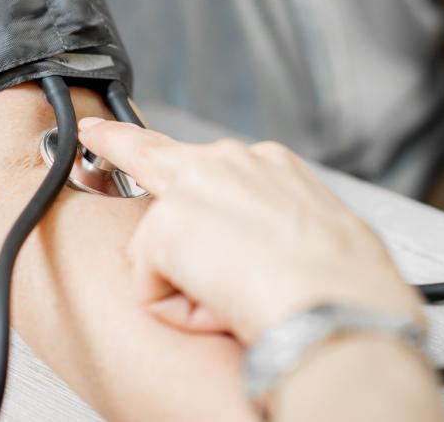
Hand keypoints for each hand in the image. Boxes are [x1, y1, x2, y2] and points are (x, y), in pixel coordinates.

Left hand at [76, 119, 423, 345]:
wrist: (345, 314)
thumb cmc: (350, 291)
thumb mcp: (324, 241)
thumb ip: (277, 230)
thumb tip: (254, 261)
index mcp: (274, 166)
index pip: (207, 154)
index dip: (152, 145)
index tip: (111, 129)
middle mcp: (232, 162)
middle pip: (152, 156)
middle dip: (120, 152)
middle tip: (93, 133)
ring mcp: (196, 187)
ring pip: (156, 240)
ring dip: (181, 279)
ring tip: (231, 304)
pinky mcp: (168, 225)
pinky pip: (148, 284)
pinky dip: (176, 310)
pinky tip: (217, 312)